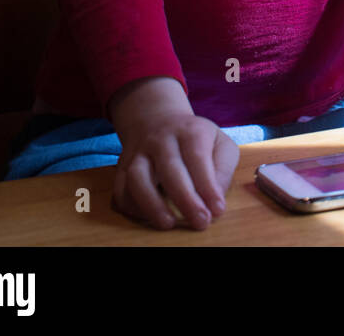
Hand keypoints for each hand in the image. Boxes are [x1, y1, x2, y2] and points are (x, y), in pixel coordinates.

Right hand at [107, 76, 238, 230]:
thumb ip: (223, 168)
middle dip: (185, 199)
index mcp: (190, 131)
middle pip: (169, 168)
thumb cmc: (196, 138)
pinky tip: (148, 216)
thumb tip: (216, 198)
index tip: (217, 210)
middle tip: (200, 221)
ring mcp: (138, 153)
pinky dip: (132, 205)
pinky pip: (120, 188)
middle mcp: (161, 139)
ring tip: (168, 223)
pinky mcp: (122, 167)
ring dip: (152, 204)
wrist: (158, 120)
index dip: (208, 186)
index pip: (198, 159)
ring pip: (137, 177)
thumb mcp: (220, 143)